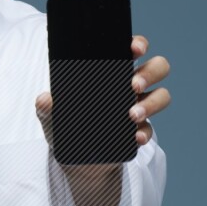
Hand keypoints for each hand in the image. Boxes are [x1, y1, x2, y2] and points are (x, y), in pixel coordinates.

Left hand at [34, 34, 171, 150]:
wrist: (76, 161)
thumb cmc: (66, 128)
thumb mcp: (52, 116)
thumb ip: (46, 107)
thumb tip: (45, 99)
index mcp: (112, 72)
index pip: (132, 50)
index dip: (138, 44)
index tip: (134, 49)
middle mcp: (131, 86)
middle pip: (156, 68)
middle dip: (150, 73)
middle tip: (134, 85)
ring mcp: (139, 108)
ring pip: (161, 96)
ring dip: (151, 103)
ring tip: (132, 115)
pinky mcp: (139, 132)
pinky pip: (150, 129)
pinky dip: (144, 133)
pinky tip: (135, 137)